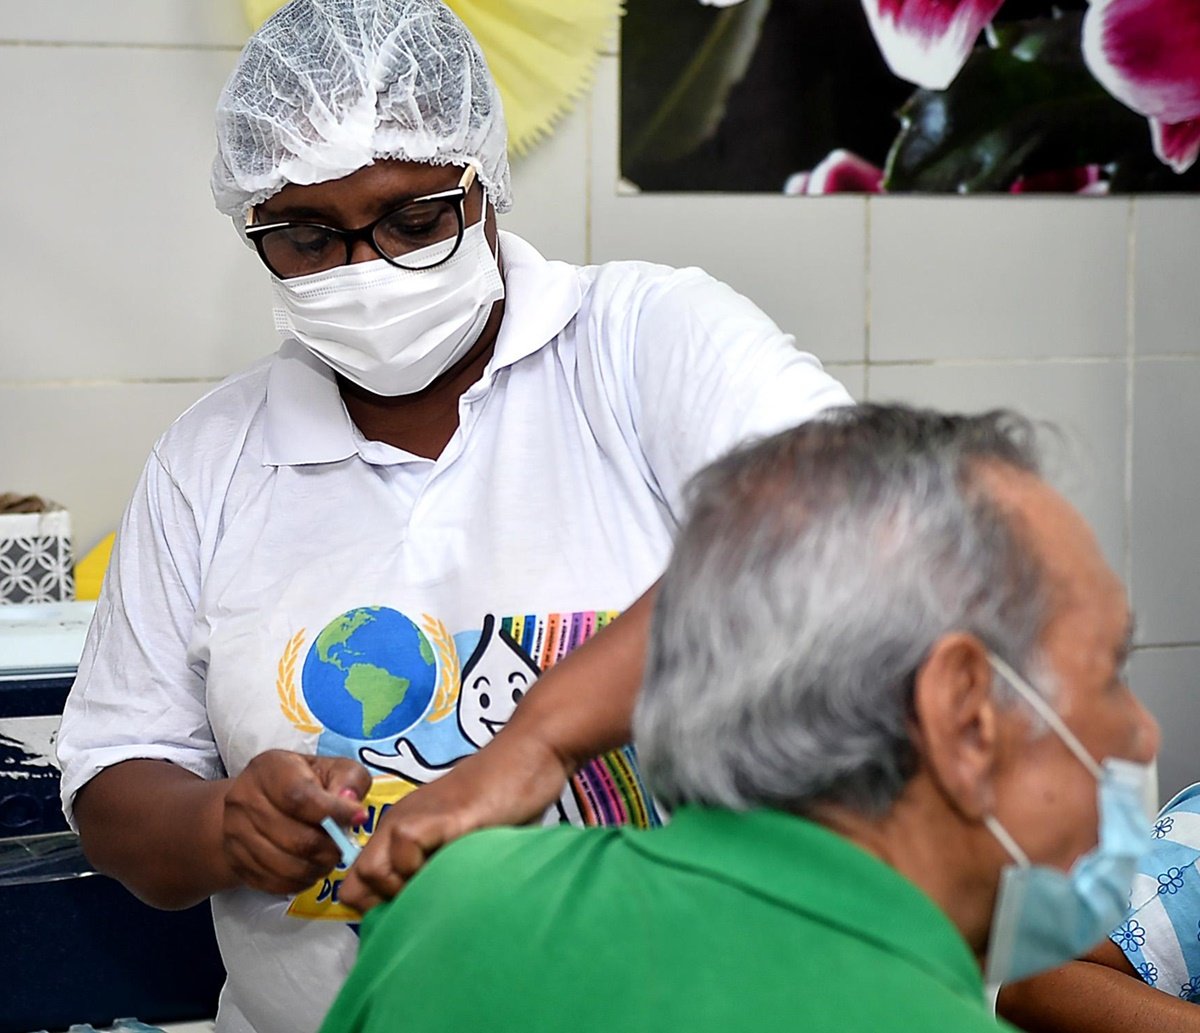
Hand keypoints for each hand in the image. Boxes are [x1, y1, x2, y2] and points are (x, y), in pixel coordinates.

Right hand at [222, 749, 371, 895]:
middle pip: (296, 838)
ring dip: (318, 866)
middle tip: (344, 845)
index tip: (358, 818)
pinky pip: (276, 883)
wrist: (256, 804)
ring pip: (287, 866)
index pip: (299, 797)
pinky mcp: (237, 862)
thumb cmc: (302, 781)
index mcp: (268, 769)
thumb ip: (349, 780)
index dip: (333, 812)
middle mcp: (244, 799)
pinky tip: (311, 866)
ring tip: (329, 855)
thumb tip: (353, 806)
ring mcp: (236, 834)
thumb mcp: (331, 768)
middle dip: (330, 847)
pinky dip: (302, 880)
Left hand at [339, 732, 569, 911]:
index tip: (413, 915)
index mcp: (401, 829)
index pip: (360, 884)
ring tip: (441, 888)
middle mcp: (399, 822)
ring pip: (372, 871)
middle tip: (426, 906)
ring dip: (404, 891)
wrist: (531, 755)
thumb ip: (441, 869)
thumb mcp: (463, 843)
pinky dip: (422, 867)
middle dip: (386, 906)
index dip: (380, 907)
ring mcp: (416, 817)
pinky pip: (406, 845)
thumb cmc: (507, 801)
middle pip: (357, 883)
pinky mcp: (441, 814)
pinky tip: (452, 868)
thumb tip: (430, 916)